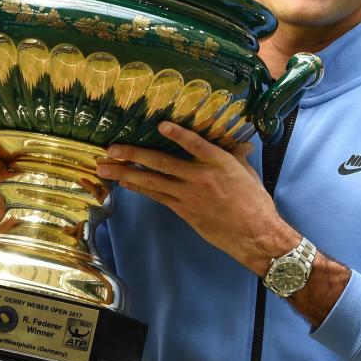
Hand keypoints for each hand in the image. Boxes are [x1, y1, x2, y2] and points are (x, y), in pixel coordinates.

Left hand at [96, 122, 298, 274]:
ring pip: (152, 181)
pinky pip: (157, 197)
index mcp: (220, 162)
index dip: (177, 134)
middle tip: (110, 148)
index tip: (159, 125)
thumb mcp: (248, 173)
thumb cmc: (256, 203)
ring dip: (126, 173)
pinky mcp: (184, 211)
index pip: (195, 143)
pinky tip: (126, 183)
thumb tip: (238, 144)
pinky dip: (140, 189)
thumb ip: (236, 155)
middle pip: (161, 162)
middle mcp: (200, 177)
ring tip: (105, 168)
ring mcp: (189, 195)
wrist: (255, 235)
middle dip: (133, 154)